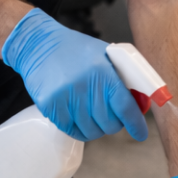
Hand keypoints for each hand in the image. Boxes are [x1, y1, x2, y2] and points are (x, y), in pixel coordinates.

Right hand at [2, 9, 146, 141]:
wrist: (37, 44)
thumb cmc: (75, 49)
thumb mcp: (105, 54)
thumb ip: (122, 77)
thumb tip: (140, 102)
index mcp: (103, 72)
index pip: (125, 107)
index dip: (135, 124)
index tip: (140, 133)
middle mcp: (85, 86)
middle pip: (109, 123)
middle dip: (115, 124)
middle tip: (111, 116)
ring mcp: (66, 98)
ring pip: (91, 131)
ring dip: (96, 128)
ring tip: (92, 115)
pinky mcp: (50, 106)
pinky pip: (71, 130)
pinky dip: (79, 129)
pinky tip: (78, 117)